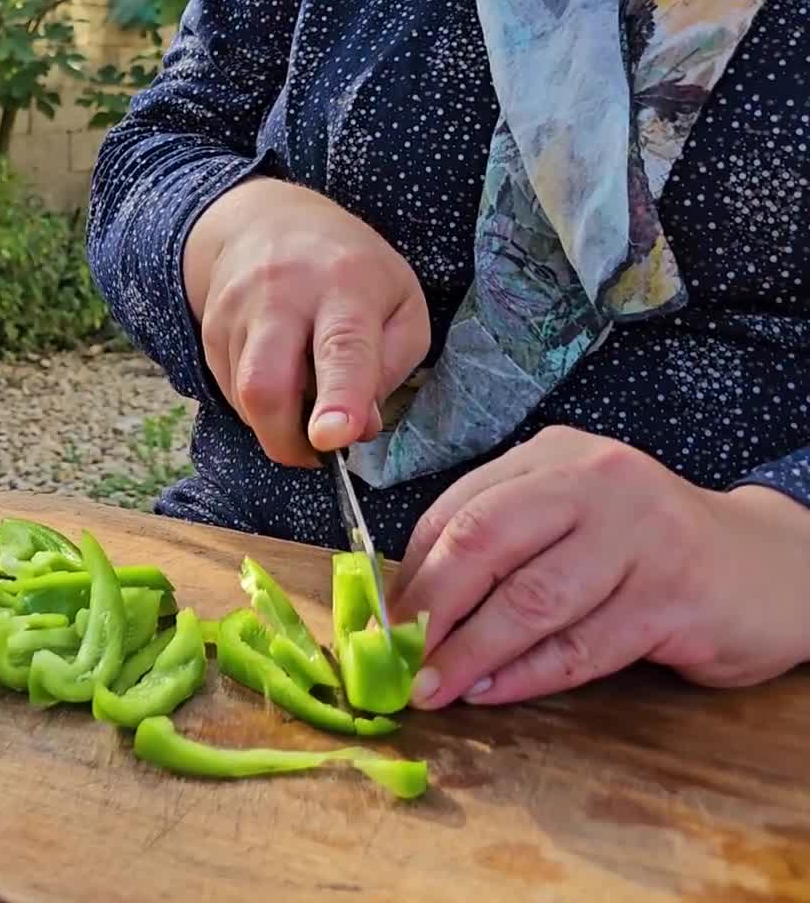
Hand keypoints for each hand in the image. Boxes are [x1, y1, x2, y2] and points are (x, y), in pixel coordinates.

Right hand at [183, 175, 429, 465]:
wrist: (266, 220)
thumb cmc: (351, 270)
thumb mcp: (402, 305)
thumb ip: (390, 369)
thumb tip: (354, 429)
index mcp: (347, 286)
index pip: (342, 349)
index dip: (339, 399)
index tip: (332, 438)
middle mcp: (283, 294)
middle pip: (266, 385)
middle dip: (286, 439)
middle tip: (314, 454)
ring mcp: (236, 311)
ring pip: (244, 397)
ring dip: (275, 422)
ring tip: (303, 399)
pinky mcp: (209, 328)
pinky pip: (228, 390)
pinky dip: (256, 404)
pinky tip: (278, 377)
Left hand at [390, 425, 809, 708]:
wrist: (770, 568)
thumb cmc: (647, 550)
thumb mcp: (571, 522)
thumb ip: (500, 547)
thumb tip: (406, 606)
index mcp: (554, 457)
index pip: (459, 509)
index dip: (411, 572)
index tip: (379, 620)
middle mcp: (597, 483)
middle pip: (483, 542)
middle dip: (430, 608)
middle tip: (396, 656)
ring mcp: (641, 537)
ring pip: (531, 602)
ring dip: (471, 653)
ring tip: (434, 687)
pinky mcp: (675, 598)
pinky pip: (582, 647)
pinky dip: (527, 676)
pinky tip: (492, 693)